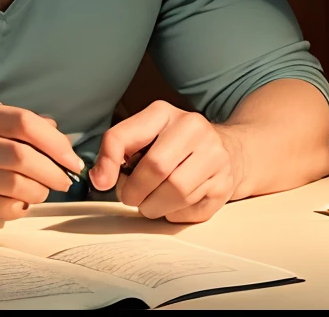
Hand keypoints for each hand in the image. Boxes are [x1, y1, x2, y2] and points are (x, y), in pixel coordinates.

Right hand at [0, 99, 83, 229]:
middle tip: (64, 181)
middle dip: (52, 170)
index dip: (55, 142)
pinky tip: (19, 205)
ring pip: (13, 182)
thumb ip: (17, 127)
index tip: (72, 159)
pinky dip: (18, 208)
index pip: (23, 121)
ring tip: (41, 193)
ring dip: (37, 191)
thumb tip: (58, 133)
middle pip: (21, 154)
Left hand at [89, 100, 244, 223]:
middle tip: (132, 197)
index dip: (108, 162)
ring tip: (153, 201)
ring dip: (155, 207)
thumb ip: (116, 151)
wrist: (228, 149)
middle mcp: (194, 128)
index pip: (125, 136)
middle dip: (136, 192)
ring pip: (176, 193)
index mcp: (164, 113)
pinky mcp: (224, 184)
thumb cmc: (175, 146)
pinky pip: (191, 210)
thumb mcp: (144, 136)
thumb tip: (100, 179)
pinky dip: (175, 214)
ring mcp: (215, 156)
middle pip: (156, 168)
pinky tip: (176, 202)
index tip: (103, 182)